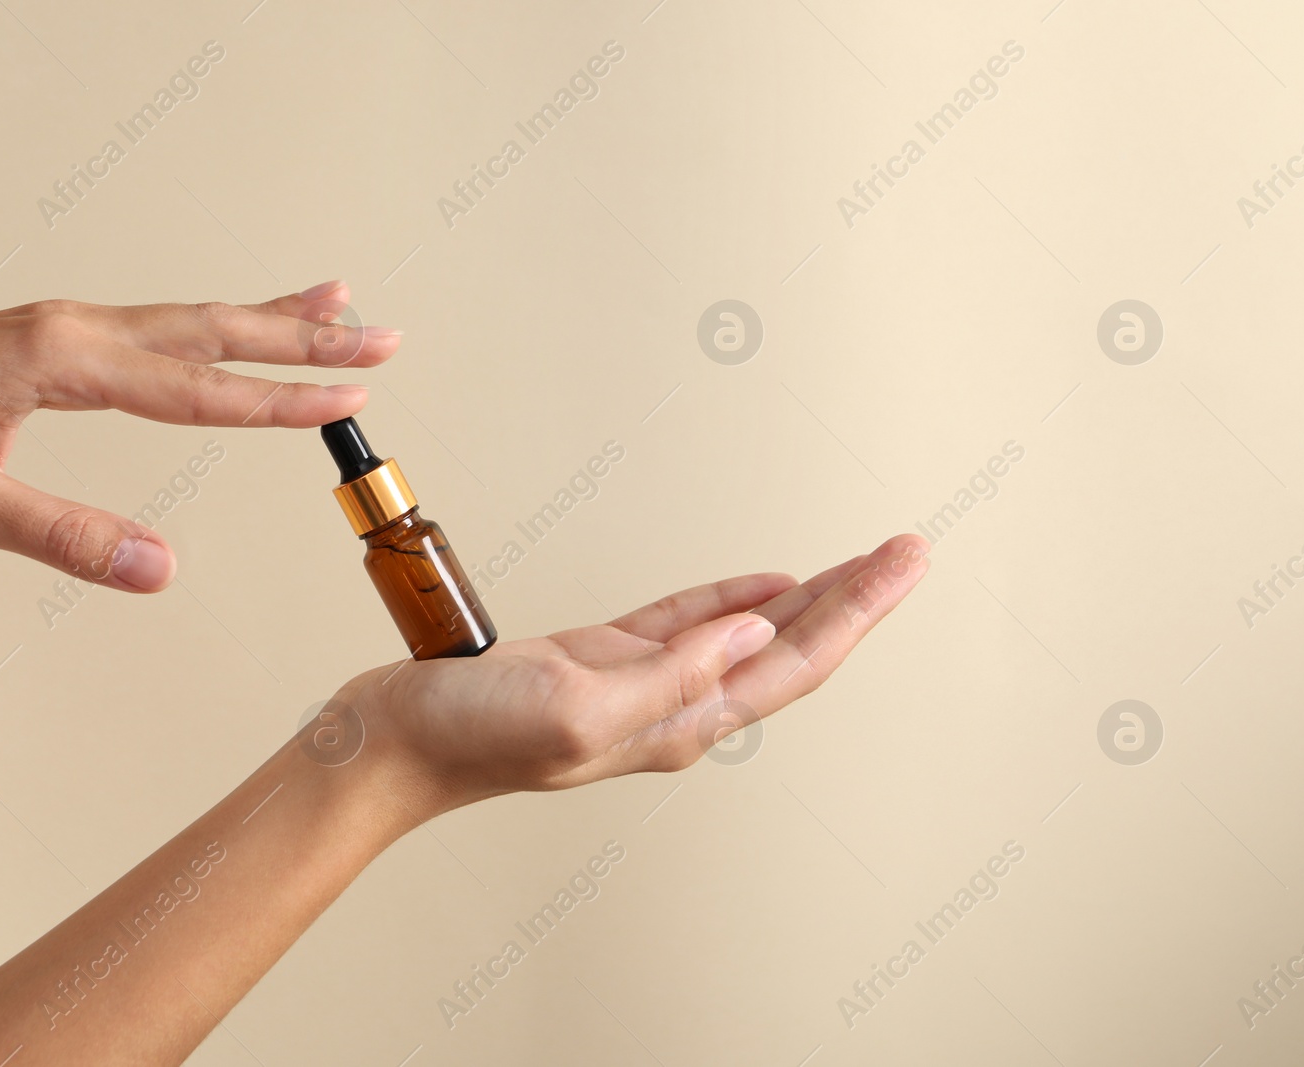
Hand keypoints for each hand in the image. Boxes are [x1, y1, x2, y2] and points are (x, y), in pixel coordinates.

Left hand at [0, 281, 396, 590]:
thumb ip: (67, 537)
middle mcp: (76, 329)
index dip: (277, 400)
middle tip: (383, 337)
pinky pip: (158, 326)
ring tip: (340, 308)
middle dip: (304, 338)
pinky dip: (214, 323)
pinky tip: (232, 326)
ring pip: (192, 318)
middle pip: (214, 330)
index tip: (347, 401)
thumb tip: (160, 569)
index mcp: (64, 360)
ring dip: (271, 319)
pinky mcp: (56, 340)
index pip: (197, 387)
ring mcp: (67, 328)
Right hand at [337, 534, 930, 813]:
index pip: (795, 661)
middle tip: (907, 548)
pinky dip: (735, 597)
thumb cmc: (472, 736)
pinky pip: (688, 621)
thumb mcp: (579, 704)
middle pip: (790, 647)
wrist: (396, 743)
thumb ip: (674, 673)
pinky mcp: (601, 658)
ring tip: (861, 562)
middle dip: (855, 597)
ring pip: (749, 631)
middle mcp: (674, 707)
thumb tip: (758, 632)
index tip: (905, 559)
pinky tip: (770, 585)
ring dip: (808, 596)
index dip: (859, 608)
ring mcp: (640, 682)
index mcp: (679, 724)